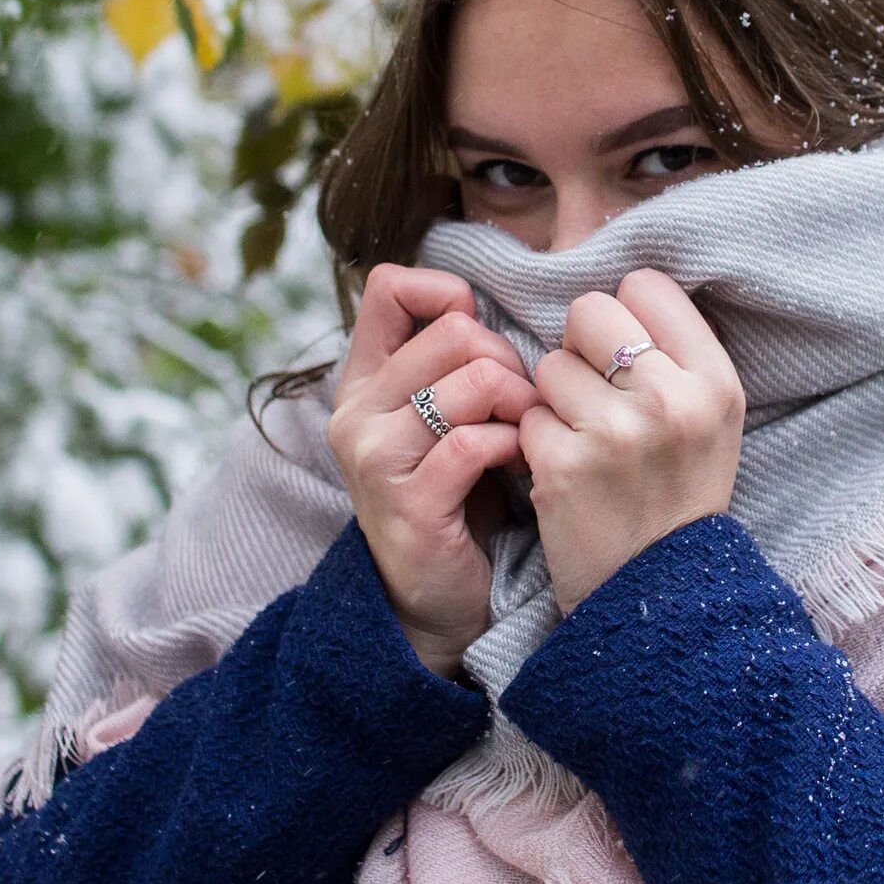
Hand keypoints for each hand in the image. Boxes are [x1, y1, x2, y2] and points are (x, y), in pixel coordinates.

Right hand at [327, 265, 537, 679]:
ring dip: (521, 404)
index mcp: (362, 379)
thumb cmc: (457, 494)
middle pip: (454, 333)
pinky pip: (474, 442)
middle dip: (508, 360)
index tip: (481, 338)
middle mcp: (356, 411)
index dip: (449, 296)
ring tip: (527, 432)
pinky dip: (512, 445)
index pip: (388, 287)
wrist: (437, 596)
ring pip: (473, 381)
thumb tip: (482, 302)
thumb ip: (451, 359)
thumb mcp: (444, 415)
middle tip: (522, 402)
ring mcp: (375, 457)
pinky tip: (520, 463)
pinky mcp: (408, 502)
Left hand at [518, 270, 745, 613]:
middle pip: (589, 309)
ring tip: (587, 441)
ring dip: (556, 398)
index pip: (646, 284)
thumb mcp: (712, 419)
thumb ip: (678, 352)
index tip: (628, 354)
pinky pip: (527, 414)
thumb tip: (620, 284)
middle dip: (582, 346)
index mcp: (716, 381)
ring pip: (549, 363)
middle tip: (597, 394)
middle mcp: (671, 400)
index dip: (626, 313)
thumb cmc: (678, 494)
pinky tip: (567, 472)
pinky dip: (537, 441)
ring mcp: (616, 432)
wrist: (657, 595)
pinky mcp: (564, 464)